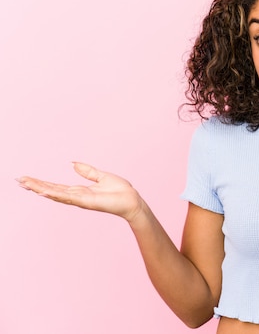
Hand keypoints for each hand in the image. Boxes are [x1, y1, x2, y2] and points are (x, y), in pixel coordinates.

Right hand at [16, 162, 143, 222]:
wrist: (132, 200)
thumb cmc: (120, 191)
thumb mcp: (101, 176)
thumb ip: (87, 171)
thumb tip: (73, 164)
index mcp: (80, 191)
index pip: (57, 186)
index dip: (42, 183)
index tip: (28, 179)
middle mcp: (77, 196)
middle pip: (52, 190)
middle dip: (35, 185)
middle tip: (19, 180)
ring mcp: (80, 200)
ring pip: (56, 194)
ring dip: (40, 189)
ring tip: (26, 184)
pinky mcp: (86, 201)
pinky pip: (68, 197)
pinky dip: (55, 194)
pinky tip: (43, 191)